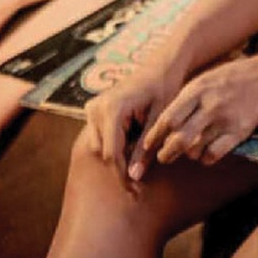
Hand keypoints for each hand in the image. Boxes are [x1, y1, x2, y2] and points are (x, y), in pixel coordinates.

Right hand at [84, 58, 184, 189]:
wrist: (162, 65)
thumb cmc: (164, 88)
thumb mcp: (158, 120)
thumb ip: (145, 149)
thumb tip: (134, 178)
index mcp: (112, 109)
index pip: (111, 154)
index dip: (122, 175)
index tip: (135, 192)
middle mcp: (97, 107)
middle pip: (102, 152)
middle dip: (119, 167)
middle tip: (138, 184)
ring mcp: (93, 107)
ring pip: (98, 146)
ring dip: (115, 155)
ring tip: (137, 159)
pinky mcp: (94, 108)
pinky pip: (98, 135)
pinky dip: (113, 143)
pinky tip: (131, 144)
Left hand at [132, 55, 257, 176]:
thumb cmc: (236, 74)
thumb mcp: (208, 77)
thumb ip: (189, 96)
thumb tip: (168, 119)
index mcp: (198, 89)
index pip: (168, 118)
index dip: (155, 136)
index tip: (148, 145)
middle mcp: (209, 105)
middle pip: (178, 139)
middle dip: (166, 153)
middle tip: (163, 157)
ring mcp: (225, 120)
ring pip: (194, 149)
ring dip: (187, 155)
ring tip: (187, 154)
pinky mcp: (239, 132)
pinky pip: (213, 154)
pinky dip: (205, 158)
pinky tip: (206, 154)